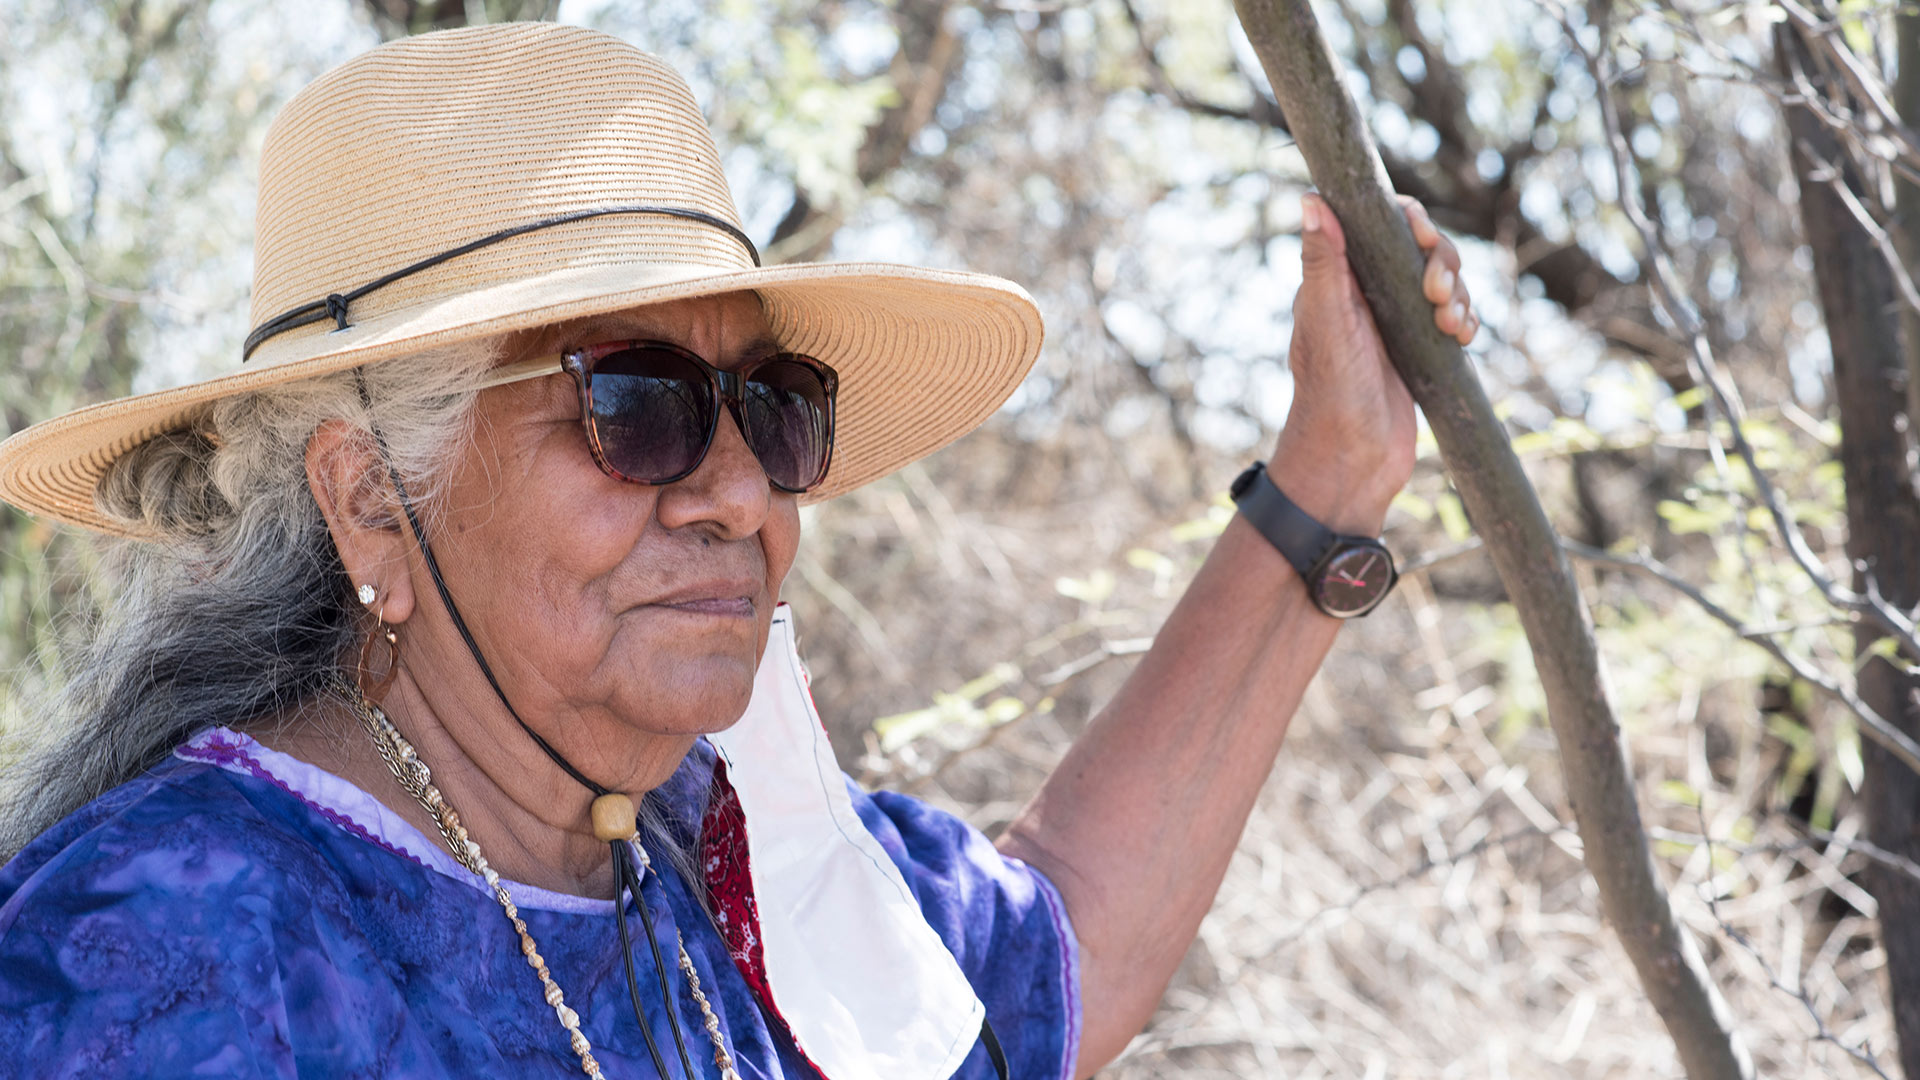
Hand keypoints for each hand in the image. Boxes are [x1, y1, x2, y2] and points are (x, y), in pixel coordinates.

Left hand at [1268, 193, 1472, 533]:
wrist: (1350, 463)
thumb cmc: (1330, 394)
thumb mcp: (1328, 321)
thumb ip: (1324, 262)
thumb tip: (1309, 198)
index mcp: (1337, 280)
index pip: (1378, 222)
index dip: (1408, 218)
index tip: (1421, 238)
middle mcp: (1364, 296)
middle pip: (1418, 248)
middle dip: (1440, 261)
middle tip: (1435, 296)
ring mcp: (1393, 323)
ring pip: (1441, 281)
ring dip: (1456, 294)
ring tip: (1450, 327)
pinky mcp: (1417, 350)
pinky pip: (1452, 317)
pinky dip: (1465, 320)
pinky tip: (1462, 339)